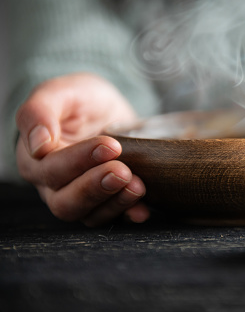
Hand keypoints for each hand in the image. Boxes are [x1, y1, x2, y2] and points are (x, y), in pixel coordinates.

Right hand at [15, 73, 148, 225]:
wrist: (108, 110)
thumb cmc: (79, 100)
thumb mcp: (61, 92)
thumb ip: (39, 112)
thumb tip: (38, 145)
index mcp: (35, 159)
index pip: (51, 169)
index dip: (79, 160)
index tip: (110, 146)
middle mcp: (54, 185)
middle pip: (66, 202)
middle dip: (97, 188)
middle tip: (123, 171)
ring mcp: (81, 197)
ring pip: (90, 215)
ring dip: (115, 203)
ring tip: (138, 186)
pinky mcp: (107, 202)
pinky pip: (114, 218)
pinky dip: (129, 215)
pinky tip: (142, 210)